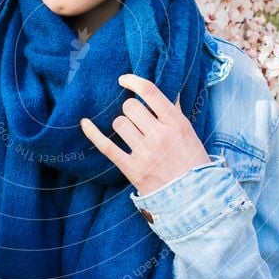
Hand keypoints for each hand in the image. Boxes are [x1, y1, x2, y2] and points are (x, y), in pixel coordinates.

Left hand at [80, 73, 210, 195]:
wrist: (194, 198)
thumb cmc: (192, 162)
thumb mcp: (190, 133)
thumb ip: (175, 110)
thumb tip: (166, 87)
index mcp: (176, 124)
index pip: (150, 92)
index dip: (133, 82)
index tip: (124, 80)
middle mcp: (160, 136)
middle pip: (130, 107)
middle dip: (130, 110)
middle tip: (137, 120)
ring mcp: (145, 153)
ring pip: (119, 123)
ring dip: (122, 125)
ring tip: (131, 134)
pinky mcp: (132, 168)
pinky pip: (106, 146)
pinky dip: (93, 133)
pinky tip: (84, 123)